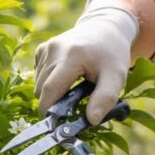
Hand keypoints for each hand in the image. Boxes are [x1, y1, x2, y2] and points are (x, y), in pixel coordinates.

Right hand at [34, 5, 138, 124]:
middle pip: (41, 89)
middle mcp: (54, 49)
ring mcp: (46, 48)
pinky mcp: (42, 49)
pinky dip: (47, 82)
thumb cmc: (112, 55)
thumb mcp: (116, 76)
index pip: (50, 88)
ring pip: (37, 83)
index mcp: (72, 55)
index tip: (55, 125)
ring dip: (50, 94)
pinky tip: (65, 78)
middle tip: (70, 110)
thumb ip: (105, 98)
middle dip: (51, 104)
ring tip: (71, 90)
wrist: (106, 28)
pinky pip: (38, 75)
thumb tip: (91, 121)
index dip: (48, 110)